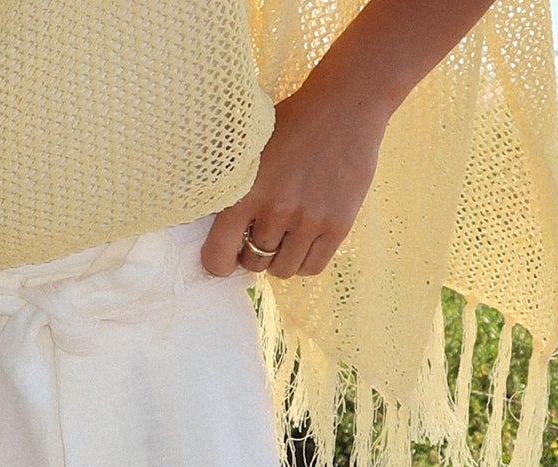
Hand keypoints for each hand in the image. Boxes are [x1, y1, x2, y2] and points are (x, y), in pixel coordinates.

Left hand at [201, 73, 392, 281]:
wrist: (345, 105)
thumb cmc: (293, 124)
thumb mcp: (250, 148)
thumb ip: (231, 186)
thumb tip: (211, 224)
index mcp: (245, 191)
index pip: (218, 256)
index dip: (220, 262)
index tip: (226, 257)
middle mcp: (275, 209)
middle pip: (254, 263)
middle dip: (255, 252)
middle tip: (263, 232)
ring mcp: (308, 220)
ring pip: (283, 269)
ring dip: (281, 258)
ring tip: (286, 234)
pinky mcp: (337, 225)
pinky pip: (312, 267)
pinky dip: (305, 261)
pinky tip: (305, 239)